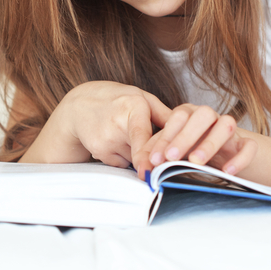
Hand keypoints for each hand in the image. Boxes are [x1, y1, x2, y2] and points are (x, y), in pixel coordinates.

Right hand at [30, 81, 172, 172]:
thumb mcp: (141, 98)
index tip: (149, 171)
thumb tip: (190, 130)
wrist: (80, 105)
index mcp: (133, 105)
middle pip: (141, 152)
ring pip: (132, 159)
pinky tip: (114, 141)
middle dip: (150, 158)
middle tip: (153, 167)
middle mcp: (117, 122)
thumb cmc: (117, 100)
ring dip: (135, 154)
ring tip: (124, 135)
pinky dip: (122, 156)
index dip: (146, 154)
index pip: (141, 134)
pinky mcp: (98, 150)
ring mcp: (105, 138)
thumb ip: (165, 114)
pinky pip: (120, 163)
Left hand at [141, 104, 257, 176]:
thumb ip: (158, 154)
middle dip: (186, 135)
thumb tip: (143, 168)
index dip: (166, 137)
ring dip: (210, 142)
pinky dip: (240, 158)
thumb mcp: (174, 150)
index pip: (178, 118)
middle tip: (171, 157)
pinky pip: (249, 146)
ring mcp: (231, 130)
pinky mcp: (247, 144)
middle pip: (203, 114)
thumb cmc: (193, 149)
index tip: (155, 159)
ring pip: (227, 125)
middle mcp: (211, 118)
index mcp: (190, 115)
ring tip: (196, 162)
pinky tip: (227, 172)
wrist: (228, 155)